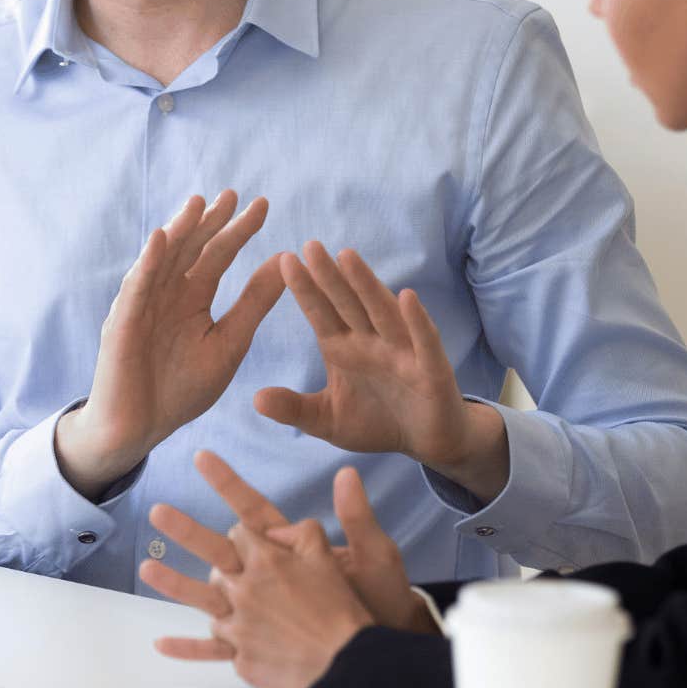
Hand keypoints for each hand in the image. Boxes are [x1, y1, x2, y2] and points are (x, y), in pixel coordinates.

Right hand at [56, 192, 284, 497]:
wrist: (140, 429)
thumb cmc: (181, 390)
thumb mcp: (229, 342)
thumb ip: (254, 304)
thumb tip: (285, 262)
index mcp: (193, 298)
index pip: (218, 255)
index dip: (238, 230)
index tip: (264, 204)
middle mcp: (166, 294)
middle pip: (191, 248)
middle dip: (210, 221)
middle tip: (234, 194)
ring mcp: (142, 305)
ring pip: (162, 259)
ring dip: (179, 230)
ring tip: (199, 202)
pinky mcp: (122, 323)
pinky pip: (136, 288)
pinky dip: (148, 263)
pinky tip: (161, 239)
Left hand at [142, 454, 432, 687]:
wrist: (356, 666)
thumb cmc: (366, 608)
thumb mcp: (371, 554)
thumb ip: (352, 515)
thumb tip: (344, 475)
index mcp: (279, 560)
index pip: (248, 523)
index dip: (231, 497)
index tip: (203, 459)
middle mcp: (254, 588)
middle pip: (214, 552)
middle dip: (185, 529)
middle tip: (158, 513)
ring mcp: (245, 623)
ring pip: (201, 598)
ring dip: (172, 582)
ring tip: (145, 567)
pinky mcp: (245, 654)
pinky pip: (209, 651)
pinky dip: (186, 649)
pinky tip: (161, 644)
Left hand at [255, 243, 508, 498]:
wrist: (425, 442)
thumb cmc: (376, 423)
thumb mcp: (327, 420)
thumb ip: (295, 409)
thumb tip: (255, 399)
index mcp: (344, 348)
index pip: (321, 313)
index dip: (306, 289)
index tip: (284, 261)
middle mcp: (372, 342)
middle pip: (347, 303)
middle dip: (329, 276)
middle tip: (309, 245)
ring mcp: (403, 352)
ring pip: (381, 312)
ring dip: (366, 285)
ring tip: (347, 256)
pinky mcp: (431, 369)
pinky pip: (423, 341)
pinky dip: (416, 320)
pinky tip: (407, 297)